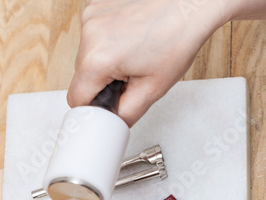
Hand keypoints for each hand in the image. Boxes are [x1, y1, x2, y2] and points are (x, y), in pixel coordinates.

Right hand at [67, 0, 230, 125]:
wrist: (189, 6)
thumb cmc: (176, 40)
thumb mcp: (151, 91)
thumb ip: (125, 115)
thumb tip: (112, 123)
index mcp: (98, 59)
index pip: (76, 99)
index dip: (94, 108)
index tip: (108, 106)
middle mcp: (89, 34)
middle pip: (81, 77)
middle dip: (102, 84)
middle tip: (131, 78)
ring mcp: (91, 17)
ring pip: (87, 58)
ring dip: (105, 64)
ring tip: (133, 57)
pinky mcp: (96, 7)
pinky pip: (93, 38)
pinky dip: (108, 44)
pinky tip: (129, 41)